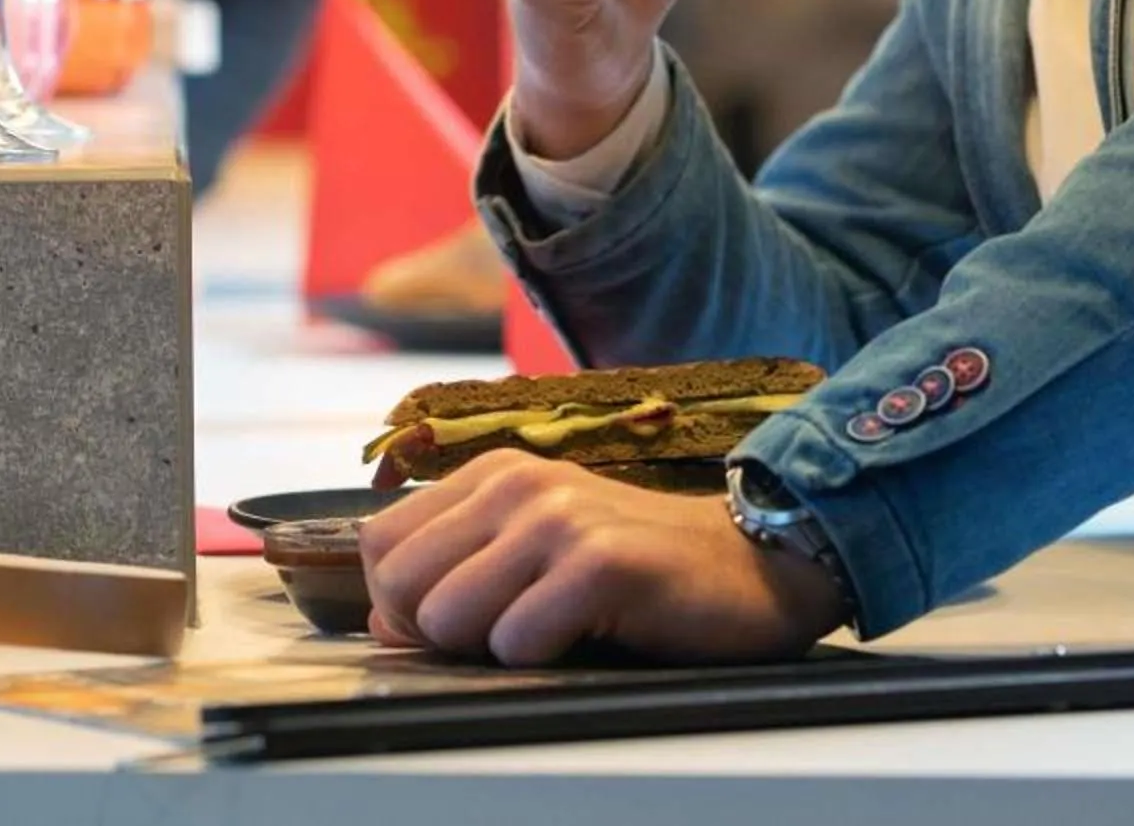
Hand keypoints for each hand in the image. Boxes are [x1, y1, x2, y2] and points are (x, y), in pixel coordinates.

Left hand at [362, 455, 846, 663]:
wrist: (752, 560)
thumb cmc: (638, 565)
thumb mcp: (536, 548)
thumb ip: (460, 569)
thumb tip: (384, 621)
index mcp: (490, 474)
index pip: (381, 543)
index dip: (399, 601)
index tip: (452, 622)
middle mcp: (515, 483)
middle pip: (400, 582)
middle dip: (433, 632)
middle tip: (499, 636)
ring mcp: (557, 519)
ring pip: (446, 616)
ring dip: (488, 648)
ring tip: (548, 632)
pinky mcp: (600, 564)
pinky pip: (517, 642)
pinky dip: (540, 659)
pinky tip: (584, 637)